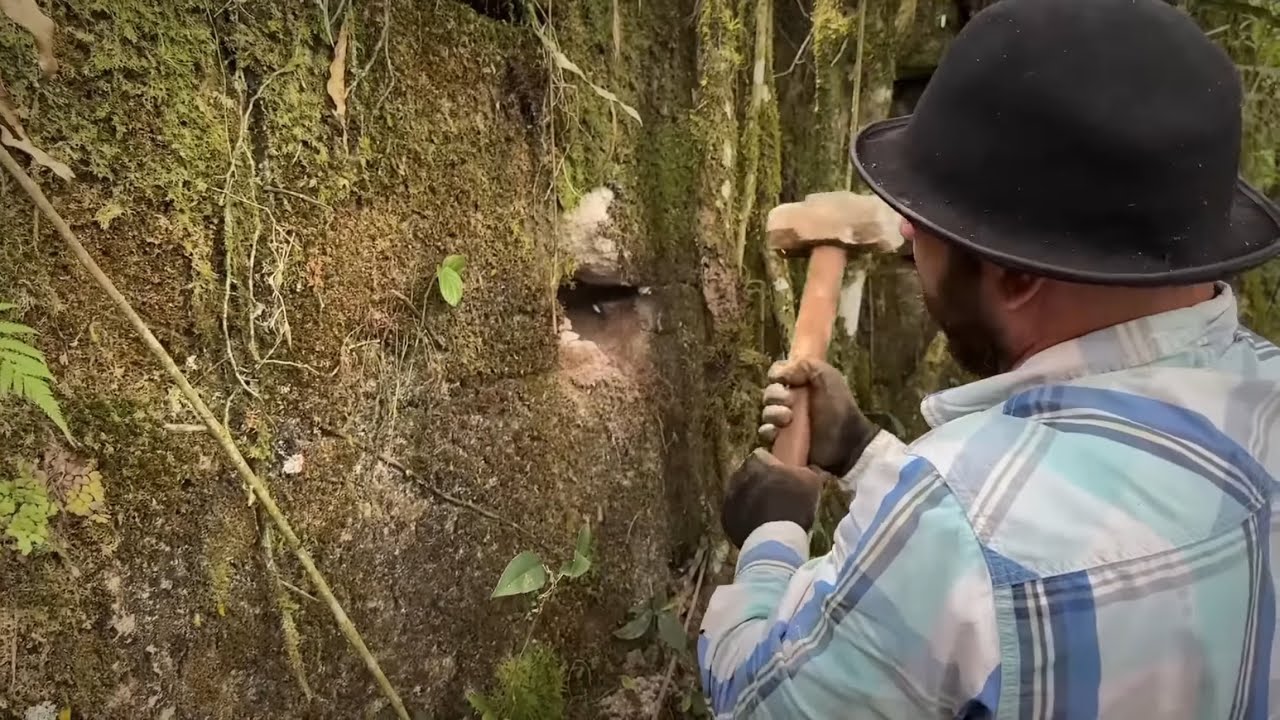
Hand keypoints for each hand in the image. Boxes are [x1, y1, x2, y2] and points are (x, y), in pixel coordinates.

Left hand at [721, 448, 831, 547]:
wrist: (775, 539)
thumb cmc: (794, 505)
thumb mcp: (811, 483)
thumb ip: (811, 471)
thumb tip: (817, 469)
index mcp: (757, 463)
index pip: (762, 456)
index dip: (772, 464)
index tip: (780, 474)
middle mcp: (739, 476)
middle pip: (748, 474)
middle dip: (758, 480)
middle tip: (774, 493)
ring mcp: (729, 497)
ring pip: (739, 492)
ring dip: (749, 497)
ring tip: (766, 511)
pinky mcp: (726, 517)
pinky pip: (734, 512)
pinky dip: (743, 516)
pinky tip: (758, 524)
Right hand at [757, 358, 878, 476]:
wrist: (845, 443)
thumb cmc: (839, 409)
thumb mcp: (828, 377)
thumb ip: (805, 365)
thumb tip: (777, 374)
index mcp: (801, 384)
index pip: (777, 373)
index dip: (776, 374)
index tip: (782, 379)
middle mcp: (791, 402)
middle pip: (769, 393)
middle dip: (775, 395)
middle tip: (790, 402)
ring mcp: (785, 423)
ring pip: (766, 413)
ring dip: (773, 413)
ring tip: (788, 419)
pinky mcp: (782, 442)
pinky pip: (765, 433)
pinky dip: (769, 431)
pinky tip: (778, 432)